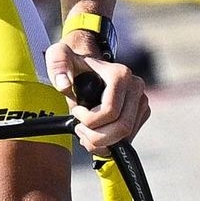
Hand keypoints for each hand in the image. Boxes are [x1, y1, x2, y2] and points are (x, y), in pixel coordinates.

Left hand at [51, 33, 151, 150]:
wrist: (88, 66)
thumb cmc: (73, 63)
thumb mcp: (59, 57)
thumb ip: (58, 65)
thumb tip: (64, 85)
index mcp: (120, 74)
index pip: (110, 111)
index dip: (89, 120)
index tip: (75, 112)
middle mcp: (135, 87)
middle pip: (121, 127)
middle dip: (96, 136)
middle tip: (79, 129)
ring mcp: (141, 100)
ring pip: (126, 136)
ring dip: (102, 143)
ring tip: (84, 134)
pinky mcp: (142, 113)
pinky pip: (128, 137)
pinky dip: (110, 143)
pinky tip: (95, 135)